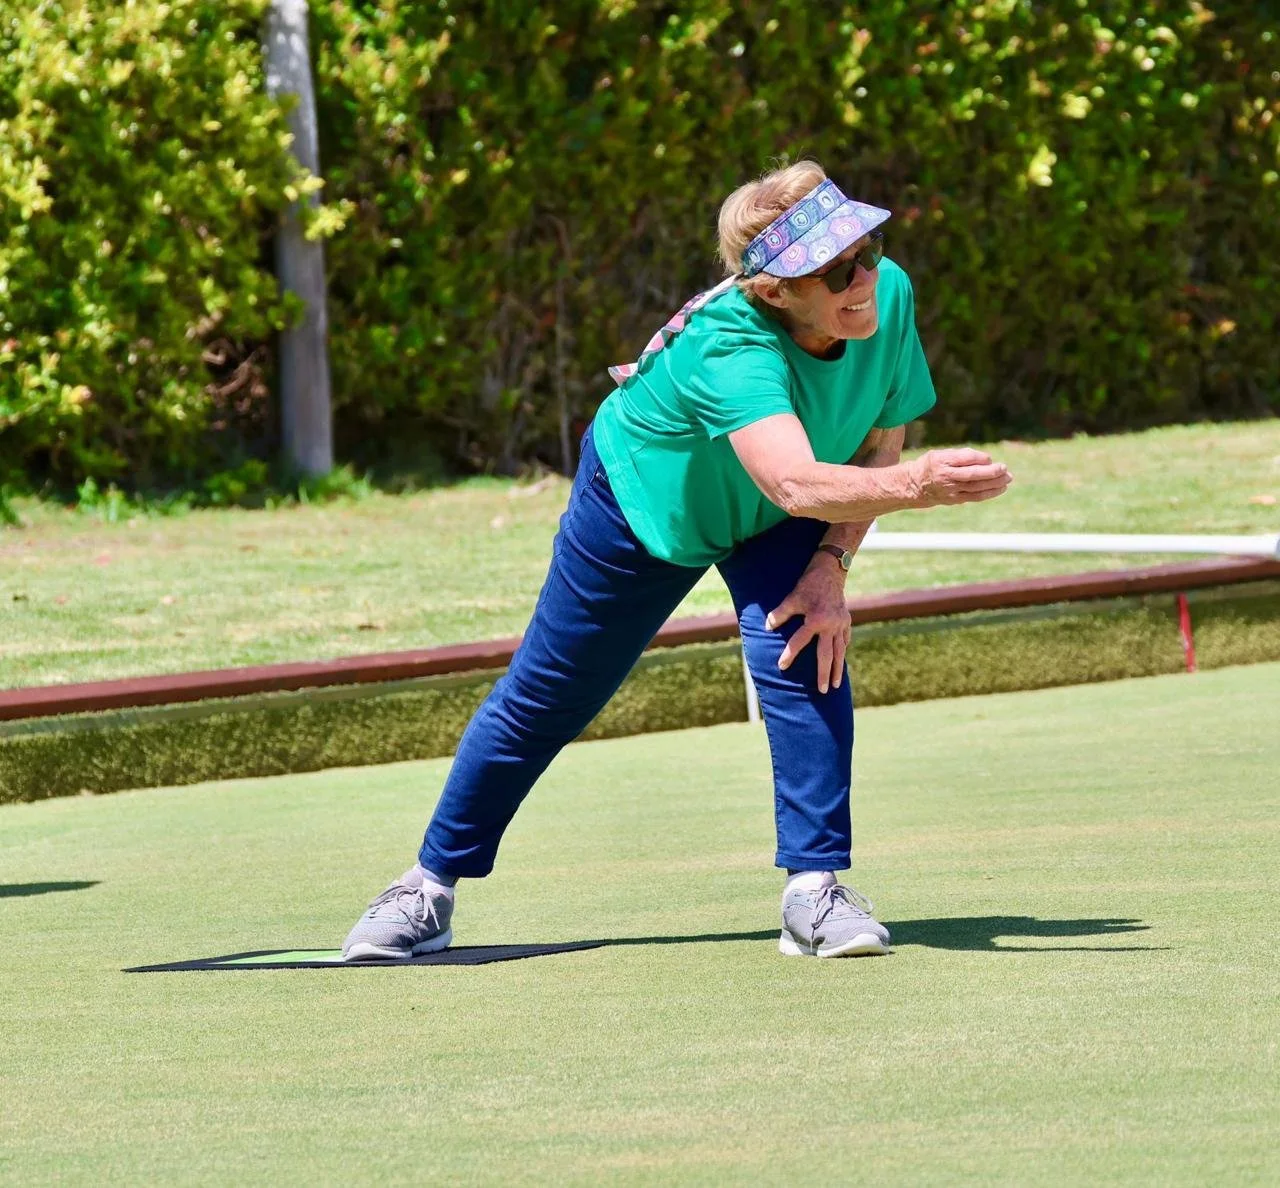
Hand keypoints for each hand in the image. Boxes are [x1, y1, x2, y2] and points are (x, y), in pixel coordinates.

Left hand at [764, 561, 851, 693]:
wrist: (830, 571)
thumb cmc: (808, 584)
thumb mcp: (792, 597)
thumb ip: (780, 614)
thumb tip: (767, 627)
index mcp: (816, 620)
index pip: (800, 642)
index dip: (789, 654)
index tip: (781, 666)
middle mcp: (831, 625)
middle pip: (826, 655)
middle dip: (824, 674)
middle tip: (821, 690)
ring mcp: (841, 624)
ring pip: (839, 652)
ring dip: (837, 669)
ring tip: (835, 685)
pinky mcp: (846, 621)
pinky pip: (845, 641)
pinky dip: (842, 652)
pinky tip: (840, 662)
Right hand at [907, 449, 1011, 506]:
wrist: (915, 486)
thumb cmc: (933, 465)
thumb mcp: (942, 453)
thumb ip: (962, 455)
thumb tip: (986, 460)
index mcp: (942, 461)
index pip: (965, 458)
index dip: (980, 458)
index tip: (989, 459)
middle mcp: (946, 476)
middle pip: (972, 475)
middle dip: (991, 472)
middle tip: (1005, 468)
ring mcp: (951, 490)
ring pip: (976, 487)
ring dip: (995, 483)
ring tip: (1008, 478)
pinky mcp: (955, 500)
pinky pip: (975, 497)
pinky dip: (990, 493)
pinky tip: (1001, 488)